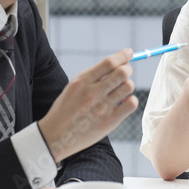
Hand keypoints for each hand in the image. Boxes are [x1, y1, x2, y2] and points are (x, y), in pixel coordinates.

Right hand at [38, 49, 137, 163]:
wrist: (56, 136)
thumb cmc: (65, 109)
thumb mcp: (73, 87)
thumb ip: (93, 76)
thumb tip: (116, 63)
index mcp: (82, 81)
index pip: (109, 62)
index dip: (123, 55)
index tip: (129, 53)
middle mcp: (93, 93)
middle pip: (123, 72)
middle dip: (127, 69)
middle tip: (125, 72)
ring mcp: (102, 108)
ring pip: (128, 86)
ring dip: (127, 85)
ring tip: (120, 90)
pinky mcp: (109, 122)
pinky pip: (131, 104)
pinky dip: (131, 100)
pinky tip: (123, 102)